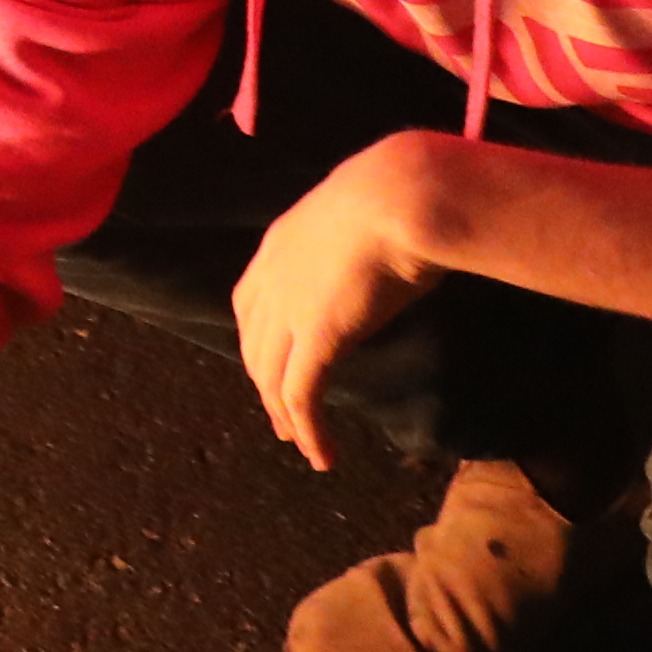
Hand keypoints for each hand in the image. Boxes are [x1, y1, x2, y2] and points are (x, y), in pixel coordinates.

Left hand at [233, 132, 461, 465]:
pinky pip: (301, 396)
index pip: (250, 304)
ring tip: (301, 443)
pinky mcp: (315, 337)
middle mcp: (271, 278)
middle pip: (255, 346)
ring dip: (285, 416)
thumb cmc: (398, 197)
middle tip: (283, 419)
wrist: (400, 196)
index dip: (259, 341)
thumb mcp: (359, 222)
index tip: (272, 366)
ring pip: (271, 377)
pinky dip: (308, 430)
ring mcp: (289, 309)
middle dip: (265, 386)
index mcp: (278, 246)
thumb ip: (351, 246)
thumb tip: (377, 260)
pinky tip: (322, 455)